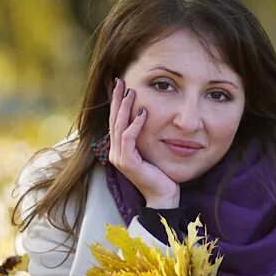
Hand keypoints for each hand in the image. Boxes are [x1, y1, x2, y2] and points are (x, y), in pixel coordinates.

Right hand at [108, 77, 179, 206]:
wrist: (163, 195)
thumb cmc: (160, 173)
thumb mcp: (150, 150)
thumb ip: (144, 136)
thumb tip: (147, 115)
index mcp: (119, 148)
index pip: (115, 120)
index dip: (115, 102)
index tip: (119, 84)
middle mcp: (115, 152)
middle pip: (113, 119)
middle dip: (116, 99)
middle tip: (120, 80)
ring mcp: (120, 158)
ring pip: (119, 126)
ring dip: (125, 107)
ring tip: (131, 92)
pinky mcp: (128, 163)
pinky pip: (129, 138)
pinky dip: (135, 124)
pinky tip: (143, 112)